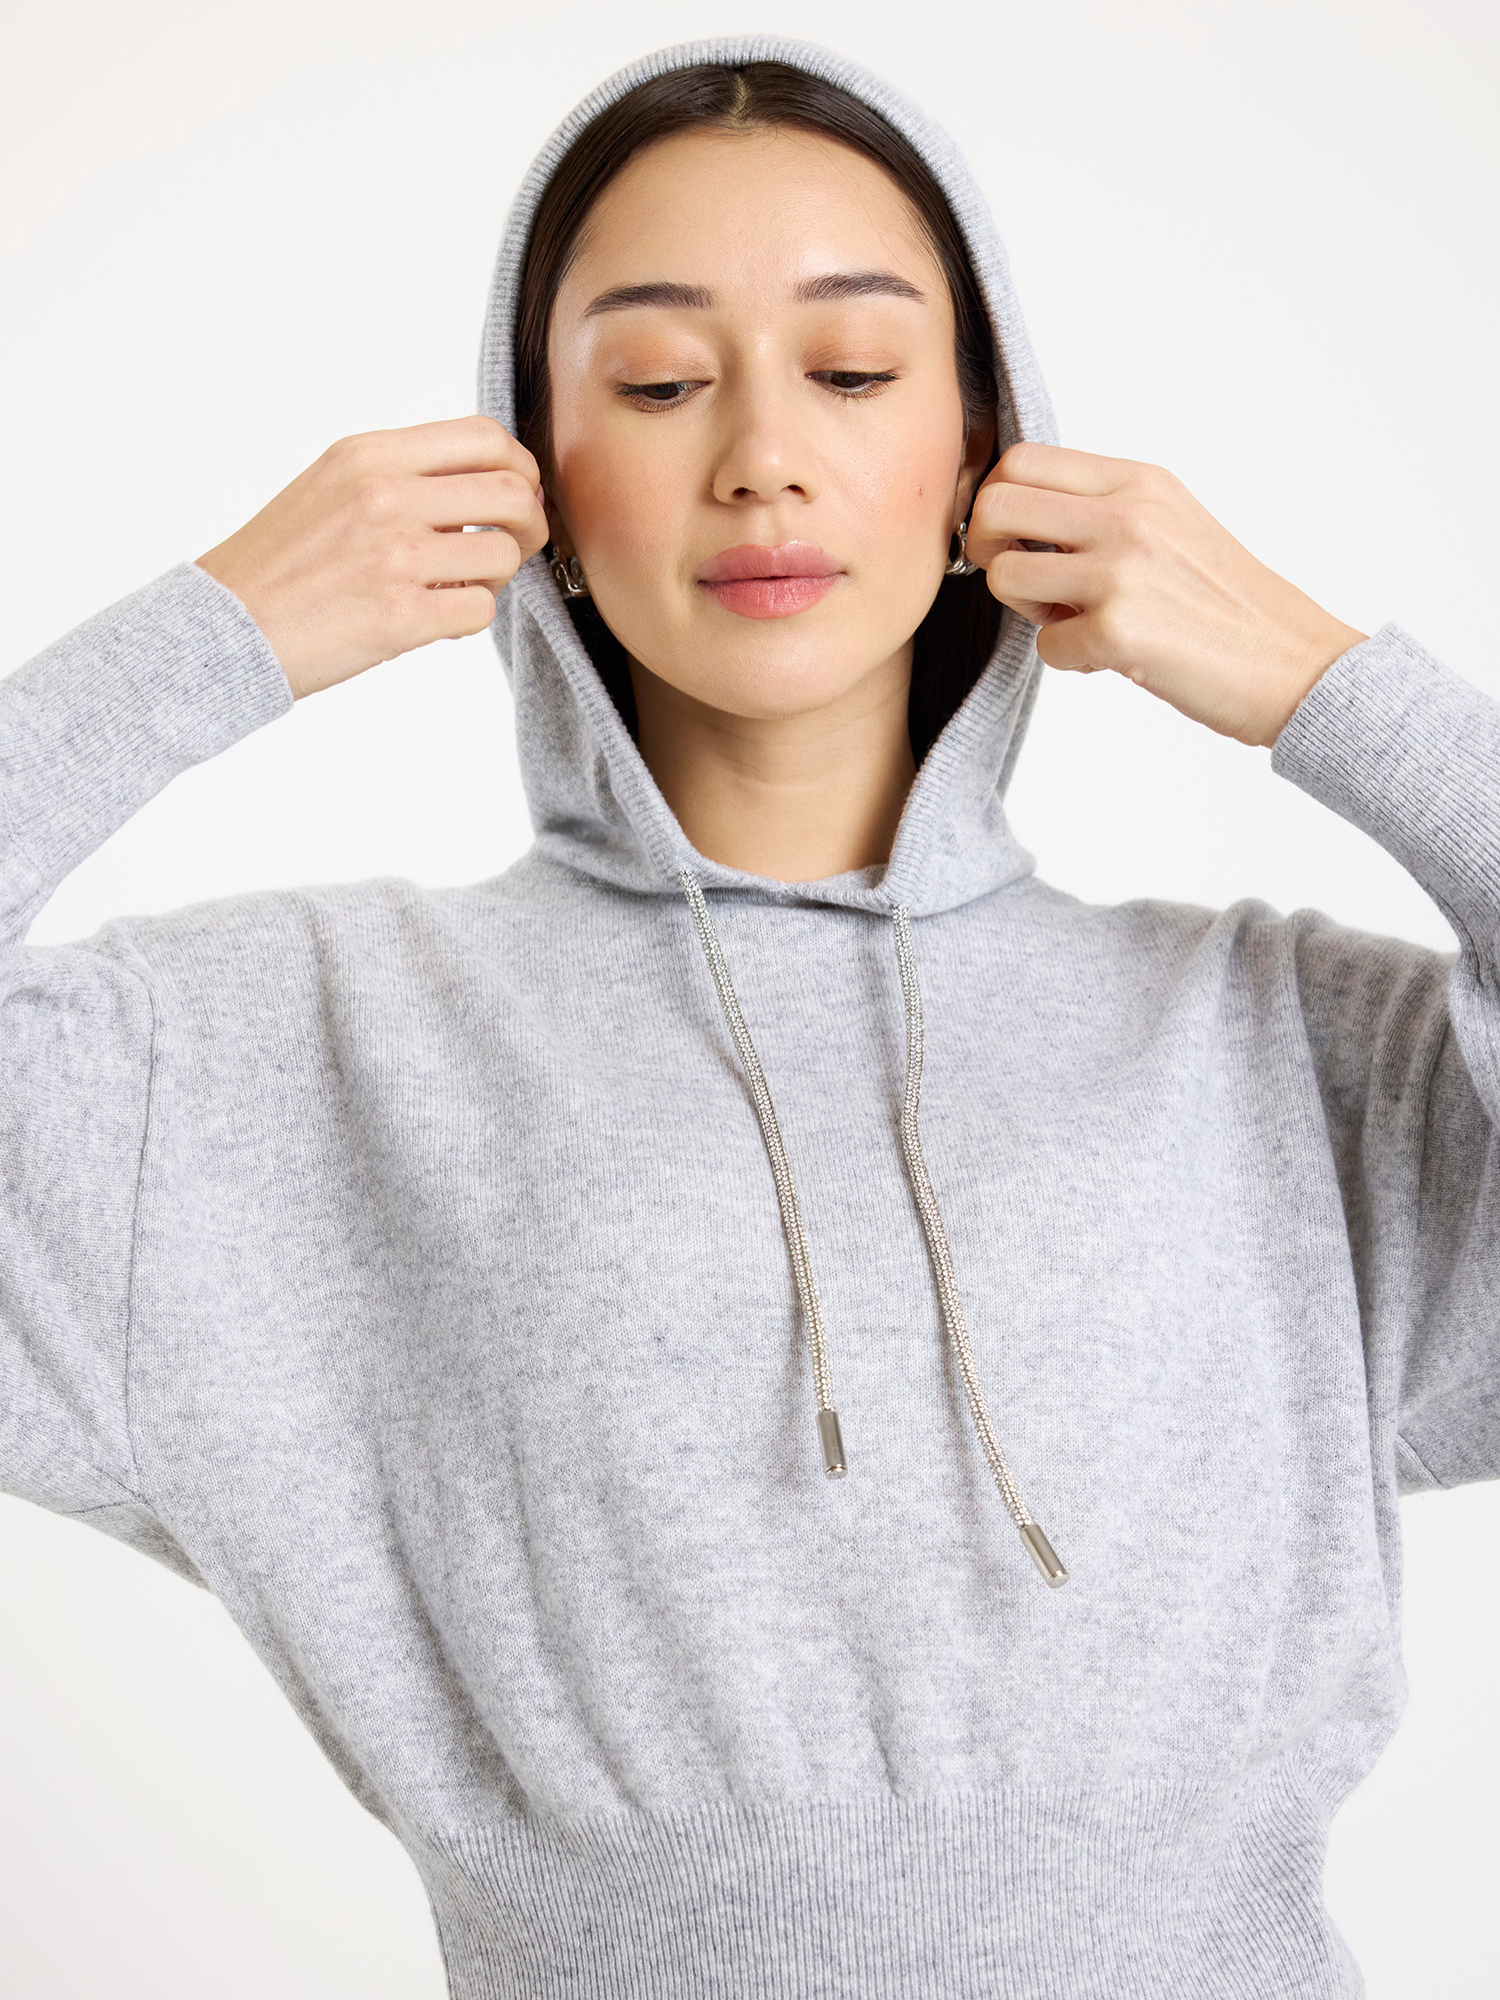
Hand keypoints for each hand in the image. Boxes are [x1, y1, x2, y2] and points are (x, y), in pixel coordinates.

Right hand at [196, 415, 549, 698]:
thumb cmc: (280, 565)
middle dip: (529, 523)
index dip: (518, 468)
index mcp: (371, 455)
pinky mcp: (403, 615)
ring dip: (495, 577)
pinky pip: (480, 609)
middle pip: (511, 492)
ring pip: (503, 555)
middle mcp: (387, 496)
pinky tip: (436, 619)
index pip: (484, 437)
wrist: (225, 626)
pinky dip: (468, 617)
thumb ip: (403, 475)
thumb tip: (487, 482)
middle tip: (514, 545)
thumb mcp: (334, 486)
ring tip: (457, 586)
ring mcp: (397, 555)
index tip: (516, 494)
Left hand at [965, 443, 1367, 747]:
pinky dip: (1071, 660)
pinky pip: (1043, 646)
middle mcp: (1127, 515)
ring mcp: (1121, 571)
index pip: (1022, 459)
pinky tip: (1116, 657)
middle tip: (1022, 581)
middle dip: (987, 550)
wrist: (1296, 663)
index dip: (998, 502)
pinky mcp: (1118, 630)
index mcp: (1139, 482)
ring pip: (1003, 575)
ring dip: (1026, 610)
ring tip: (1076, 622)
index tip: (1013, 538)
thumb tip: (1017, 515)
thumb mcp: (1170, 525)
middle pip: (995, 504)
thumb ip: (1101, 511)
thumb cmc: (1229, 606)